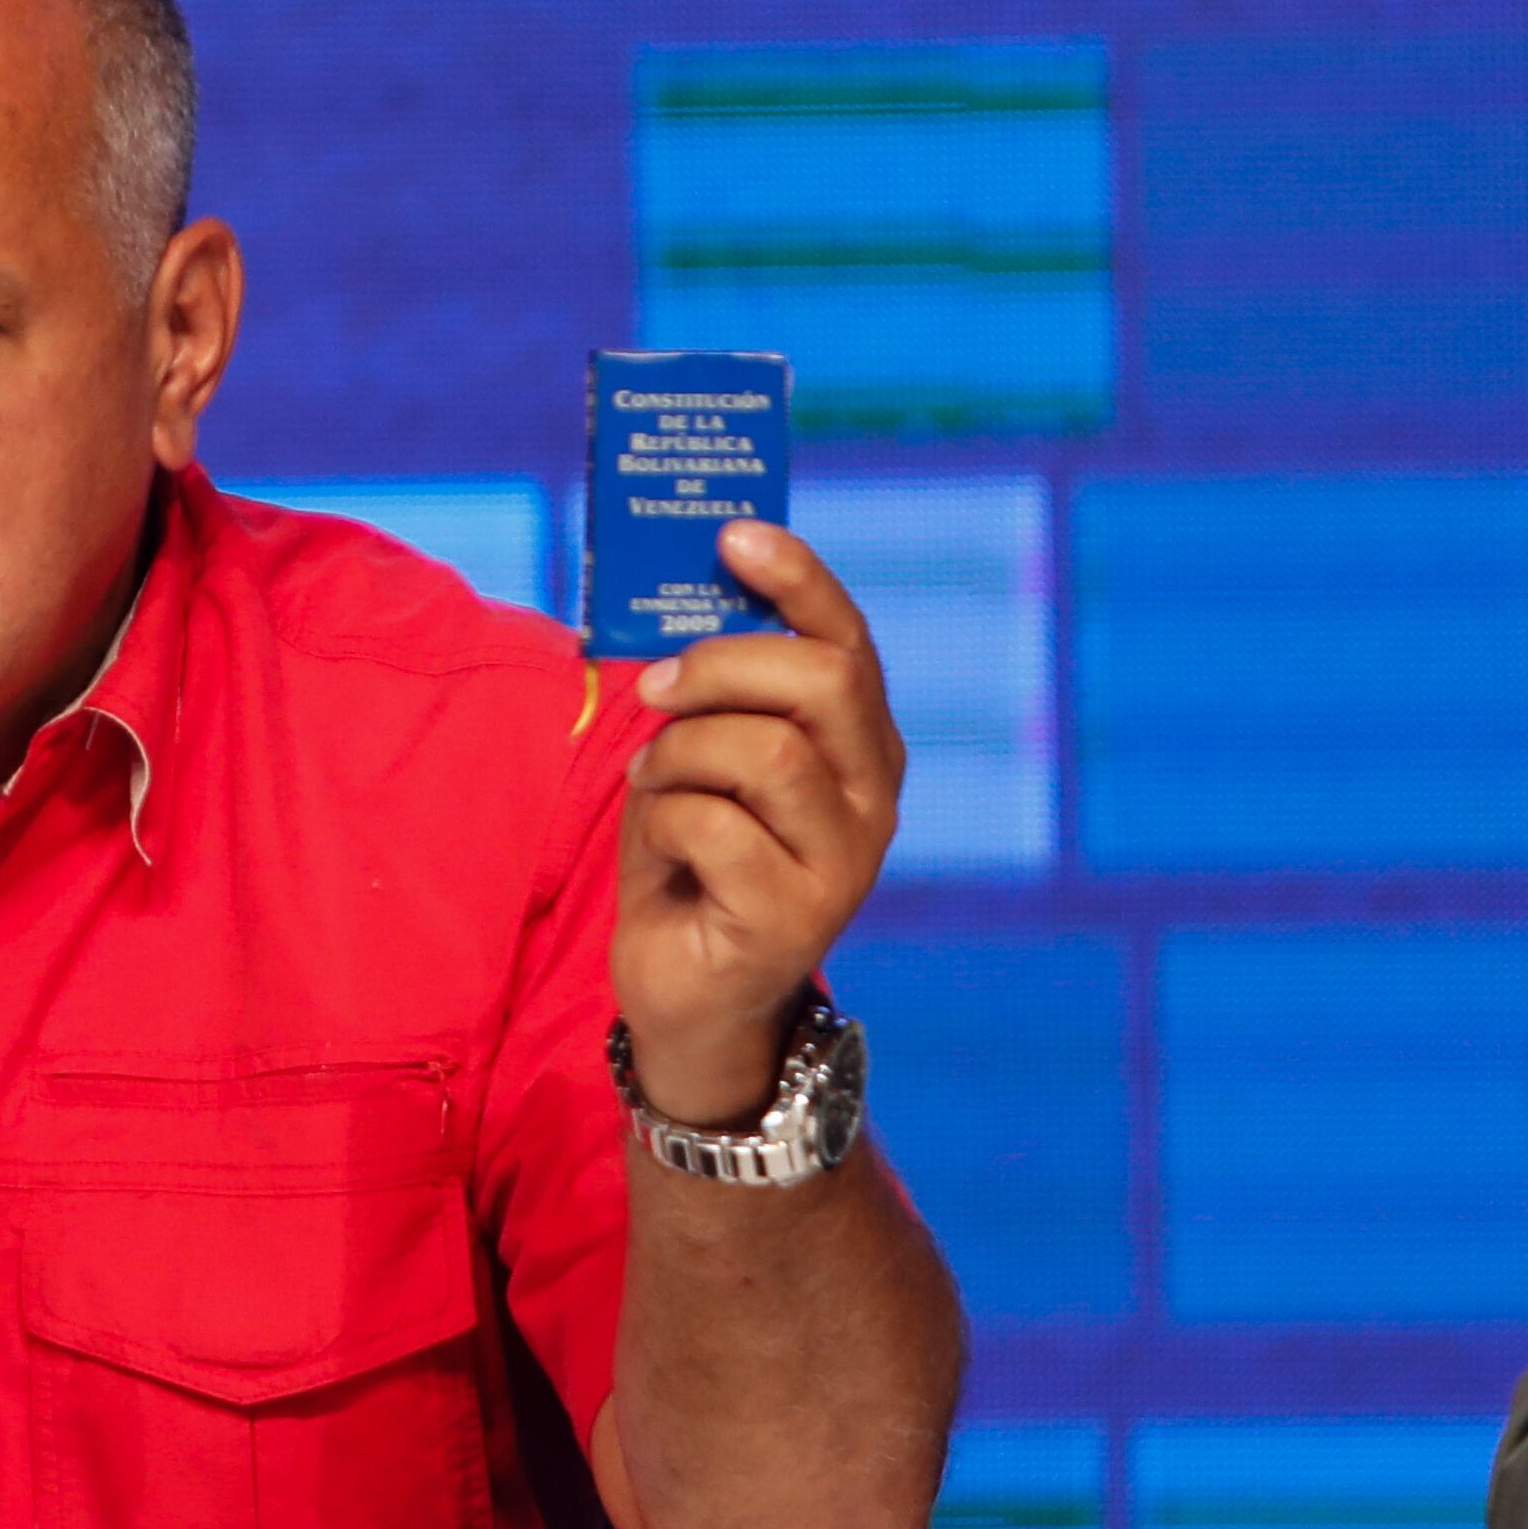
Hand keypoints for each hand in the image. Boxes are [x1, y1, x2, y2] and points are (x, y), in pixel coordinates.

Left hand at [615, 522, 903, 1126]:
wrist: (686, 993)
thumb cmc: (694, 858)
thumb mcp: (705, 758)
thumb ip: (715, 691)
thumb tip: (683, 591)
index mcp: (859, 746)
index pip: (848, 642)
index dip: (797, 580)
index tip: (732, 535)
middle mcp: (872, 799)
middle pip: (822, 682)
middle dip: (723, 664)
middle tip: (657, 688)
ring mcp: (842, 863)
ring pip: (765, 751)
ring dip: (682, 752)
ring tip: (655, 780)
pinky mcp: (794, 918)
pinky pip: (715, 825)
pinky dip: (666, 818)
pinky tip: (663, 841)